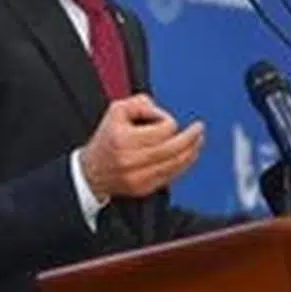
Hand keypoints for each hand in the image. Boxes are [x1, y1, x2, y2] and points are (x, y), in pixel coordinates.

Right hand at [78, 94, 204, 200]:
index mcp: (123, 139)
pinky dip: (184, 164)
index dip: (167, 121)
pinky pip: (172, 176)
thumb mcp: (117, 111)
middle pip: (174, 148)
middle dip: (191, 137)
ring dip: (192, 150)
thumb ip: (140, 103)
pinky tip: (190, 154)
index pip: (163, 130)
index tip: (160, 119)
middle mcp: (131, 160)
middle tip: (199, 128)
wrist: (91, 171)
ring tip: (199, 140)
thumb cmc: (107, 138)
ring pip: (177, 164)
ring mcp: (138, 177)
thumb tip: (160, 112)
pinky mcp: (144, 188)